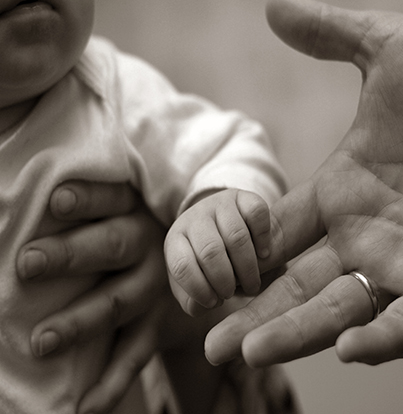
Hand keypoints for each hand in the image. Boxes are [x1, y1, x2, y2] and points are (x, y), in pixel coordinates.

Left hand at [16, 181, 167, 412]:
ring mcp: (156, 289)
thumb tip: (20, 210)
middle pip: (113, 246)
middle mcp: (149, 247)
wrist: (191, 276)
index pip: (112, 198)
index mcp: (137, 211)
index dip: (88, 198)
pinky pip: (135, 354)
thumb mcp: (125, 216)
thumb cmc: (133, 239)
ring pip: (119, 303)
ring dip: (81, 322)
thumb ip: (92, 215)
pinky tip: (84, 406)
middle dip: (71, 254)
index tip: (56, 200)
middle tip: (28, 263)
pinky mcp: (158, 326)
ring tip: (41, 342)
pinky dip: (112, 381)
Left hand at [164, 189, 270, 315]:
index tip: (215, 302)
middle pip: (210, 251)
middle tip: (234, 293)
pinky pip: (257, 215)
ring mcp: (220, 204)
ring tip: (252, 284)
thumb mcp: (194, 284)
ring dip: (248, 267)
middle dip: (226, 280)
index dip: (199, 289)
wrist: (222, 227)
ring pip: (237, 236)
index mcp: (175, 241)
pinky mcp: (244, 197)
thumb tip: (206, 304)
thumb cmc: (206, 265)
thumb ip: (193, 301)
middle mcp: (194, 218)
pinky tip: (264, 255)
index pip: (181, 265)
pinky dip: (264, 239)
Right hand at [205, 0, 402, 366]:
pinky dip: (380, 338)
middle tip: (214, 344)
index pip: (277, 235)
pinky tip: (347, 349)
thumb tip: (270, 5)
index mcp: (338, 189)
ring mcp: (399, 259)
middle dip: (255, 315)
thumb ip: (326, 34)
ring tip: (248, 352)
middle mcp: (359, 232)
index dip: (245, 259)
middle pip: (296, 283)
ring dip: (297, 333)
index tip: (209, 279)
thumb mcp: (384, 49)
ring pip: (339, 309)